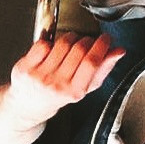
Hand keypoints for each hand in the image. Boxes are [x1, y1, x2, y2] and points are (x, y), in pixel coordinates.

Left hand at [6, 31, 125, 129]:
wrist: (29, 105)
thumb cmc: (59, 95)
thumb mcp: (85, 88)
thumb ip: (103, 69)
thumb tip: (118, 52)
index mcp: (75, 91)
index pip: (91, 62)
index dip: (101, 46)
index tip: (105, 39)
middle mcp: (57, 84)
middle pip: (78, 50)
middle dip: (86, 40)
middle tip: (87, 41)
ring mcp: (40, 76)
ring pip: (62, 43)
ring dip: (70, 38)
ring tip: (70, 45)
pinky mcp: (26, 67)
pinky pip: (43, 44)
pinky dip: (50, 42)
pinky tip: (51, 50)